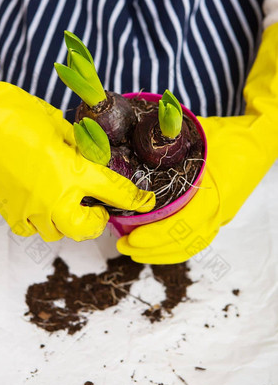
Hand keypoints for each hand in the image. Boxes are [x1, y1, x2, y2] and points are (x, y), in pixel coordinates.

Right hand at [0, 1, 154, 241]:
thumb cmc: (12, 112)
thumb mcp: (56, 124)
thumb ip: (79, 146)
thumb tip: (91, 157)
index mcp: (70, 171)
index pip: (114, 191)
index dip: (136, 198)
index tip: (146, 202)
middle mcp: (51, 197)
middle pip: (86, 228)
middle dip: (98, 220)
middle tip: (98, 204)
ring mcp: (27, 208)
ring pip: (57, 231)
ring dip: (69, 220)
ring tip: (67, 199)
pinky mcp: (6, 210)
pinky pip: (31, 228)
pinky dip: (42, 220)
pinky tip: (41, 201)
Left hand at [117, 22, 277, 263]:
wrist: (262, 140)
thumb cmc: (232, 136)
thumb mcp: (200, 132)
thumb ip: (170, 135)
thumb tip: (136, 133)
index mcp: (215, 193)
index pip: (182, 225)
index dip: (155, 236)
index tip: (131, 238)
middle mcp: (219, 211)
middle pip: (184, 242)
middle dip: (152, 249)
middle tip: (123, 246)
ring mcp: (222, 216)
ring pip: (191, 246)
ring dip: (162, 253)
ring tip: (134, 251)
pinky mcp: (220, 215)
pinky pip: (198, 240)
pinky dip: (176, 248)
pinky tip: (157, 248)